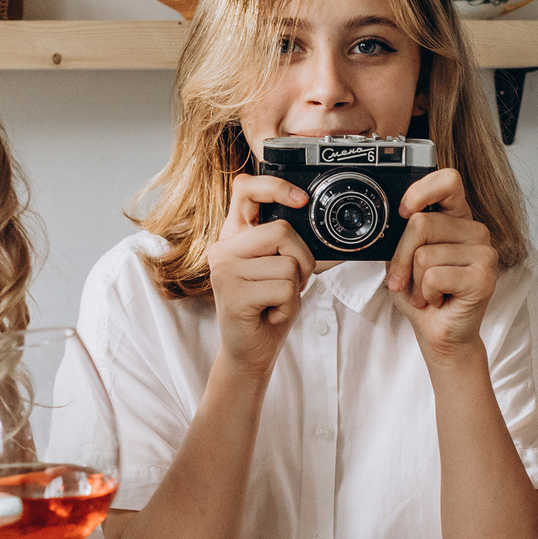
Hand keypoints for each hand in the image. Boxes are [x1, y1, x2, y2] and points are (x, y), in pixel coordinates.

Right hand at [208, 174, 315, 372]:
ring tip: (274, 302)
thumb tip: (315, 221)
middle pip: (282, 231)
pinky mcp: (233, 294)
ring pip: (287, 265)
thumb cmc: (268, 308)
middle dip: (301, 261)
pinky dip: (289, 306)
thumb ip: (285, 243)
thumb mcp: (278, 268)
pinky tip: (271, 314)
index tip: (301, 199)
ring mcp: (224, 270)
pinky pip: (284, 289)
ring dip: (294, 289)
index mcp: (233, 236)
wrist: (249, 352)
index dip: (275, 186)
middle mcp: (223, 248)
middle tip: (287, 285)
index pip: (245, 189)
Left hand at [384, 168, 498, 354]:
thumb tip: (393, 218)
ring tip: (429, 293)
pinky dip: (426, 293)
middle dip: (402, 258)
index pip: (448, 180)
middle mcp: (476, 231)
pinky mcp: (484, 277)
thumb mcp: (404, 258)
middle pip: (421, 223)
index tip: (403, 211)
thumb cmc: (423, 296)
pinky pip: (434, 275)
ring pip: (424, 254)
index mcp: (458, 219)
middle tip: (408, 281)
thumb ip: (402, 233)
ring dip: (415, 282)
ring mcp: (485, 253)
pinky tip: (440, 300)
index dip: (421, 191)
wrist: (441, 335)